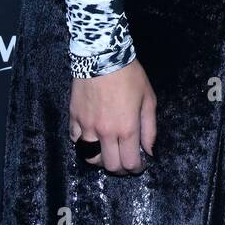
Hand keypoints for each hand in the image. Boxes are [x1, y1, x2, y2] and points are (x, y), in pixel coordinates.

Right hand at [69, 59, 156, 174]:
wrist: (103, 55)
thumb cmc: (130, 75)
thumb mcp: (149, 99)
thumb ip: (150, 128)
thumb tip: (150, 152)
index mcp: (127, 128)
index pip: (129, 163)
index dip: (136, 168)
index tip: (139, 165)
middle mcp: (105, 132)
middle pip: (110, 165)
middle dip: (120, 168)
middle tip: (125, 161)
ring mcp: (87, 126)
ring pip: (90, 157)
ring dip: (100, 159)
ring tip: (108, 152)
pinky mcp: (74, 117)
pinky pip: (75, 140)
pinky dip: (83, 143)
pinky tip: (91, 136)